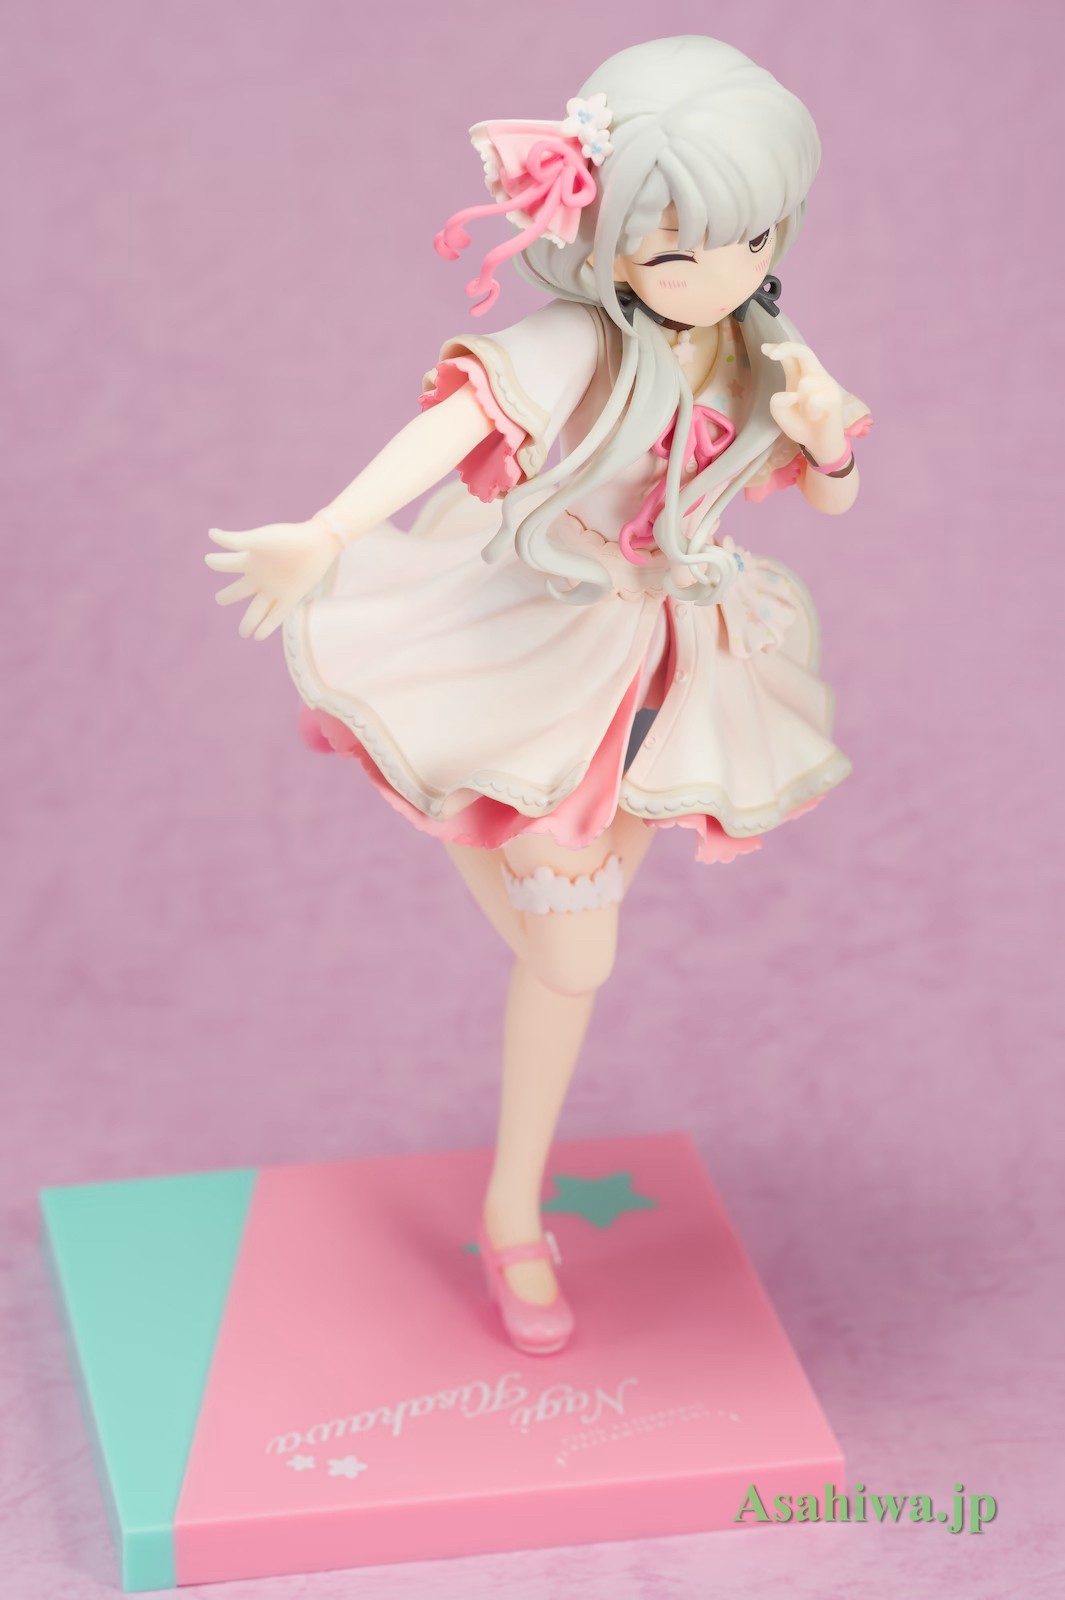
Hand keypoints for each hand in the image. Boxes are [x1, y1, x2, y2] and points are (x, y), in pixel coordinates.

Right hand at [205, 519, 340, 640]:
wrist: (317, 542)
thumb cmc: (287, 537)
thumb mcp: (258, 539)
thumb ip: (234, 541)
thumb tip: (211, 534)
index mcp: (251, 559)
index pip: (226, 564)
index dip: (217, 562)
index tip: (210, 560)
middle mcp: (260, 576)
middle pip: (238, 591)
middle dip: (228, 596)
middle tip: (220, 599)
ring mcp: (275, 588)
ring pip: (256, 610)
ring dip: (249, 622)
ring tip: (244, 633)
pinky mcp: (290, 597)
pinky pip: (276, 616)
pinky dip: (267, 627)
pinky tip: (258, 637)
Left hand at [762, 341, 846, 465]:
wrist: (818, 442)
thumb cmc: (800, 423)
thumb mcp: (779, 412)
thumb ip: (777, 401)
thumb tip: (792, 394)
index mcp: (799, 376)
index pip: (791, 356)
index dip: (778, 348)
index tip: (764, 349)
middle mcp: (814, 375)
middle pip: (804, 351)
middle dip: (788, 348)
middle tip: (772, 355)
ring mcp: (827, 384)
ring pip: (806, 382)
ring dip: (801, 401)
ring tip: (806, 413)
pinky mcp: (835, 396)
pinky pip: (815, 400)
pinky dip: (810, 411)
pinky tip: (815, 417)